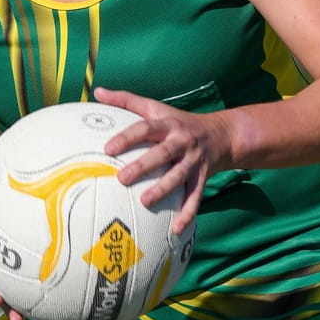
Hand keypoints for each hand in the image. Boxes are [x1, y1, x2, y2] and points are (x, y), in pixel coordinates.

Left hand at [93, 86, 233, 234]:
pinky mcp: (203, 177)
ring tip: (145, 202)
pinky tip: (176, 229)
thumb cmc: (179, 121)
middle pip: (162, 153)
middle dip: (143, 166)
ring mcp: (194, 160)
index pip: (146, 128)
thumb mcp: (156, 108)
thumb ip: (126, 100)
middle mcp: (182, 141)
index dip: (128, 137)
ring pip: (179, 176)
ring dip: (164, 190)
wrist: (222, 134)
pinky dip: (187, 213)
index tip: (108, 148)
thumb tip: (97, 90)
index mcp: (168, 124)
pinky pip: (195, 197)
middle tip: (121, 179)